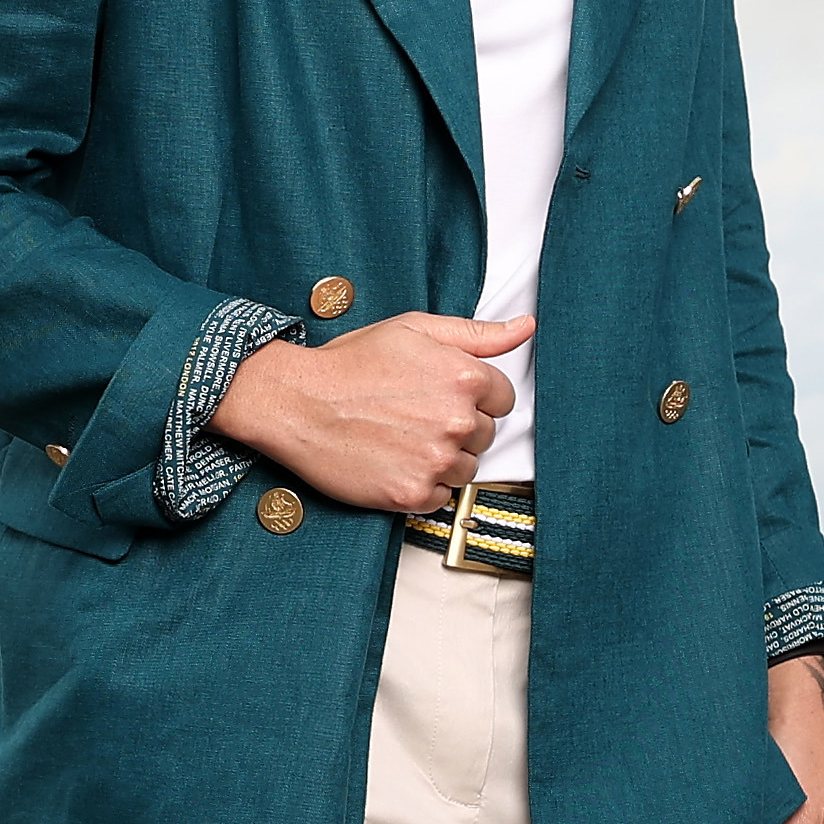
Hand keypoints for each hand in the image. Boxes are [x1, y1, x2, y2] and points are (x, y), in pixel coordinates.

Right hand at [210, 312, 529, 513]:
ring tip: (401, 438)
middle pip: (486, 435)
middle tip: (412, 415)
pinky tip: (393, 461)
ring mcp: (436, 460)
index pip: (503, 399)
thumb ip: (476, 334)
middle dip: (457, 427)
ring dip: (442, 459)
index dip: (472, 397)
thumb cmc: (350, 364)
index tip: (439, 396)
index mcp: (464, 378)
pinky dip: (422, 485)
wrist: (297, 402)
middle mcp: (457, 421)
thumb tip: (526, 327)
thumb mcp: (414, 329)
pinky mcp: (413, 493)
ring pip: (466, 468)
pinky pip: (441, 497)